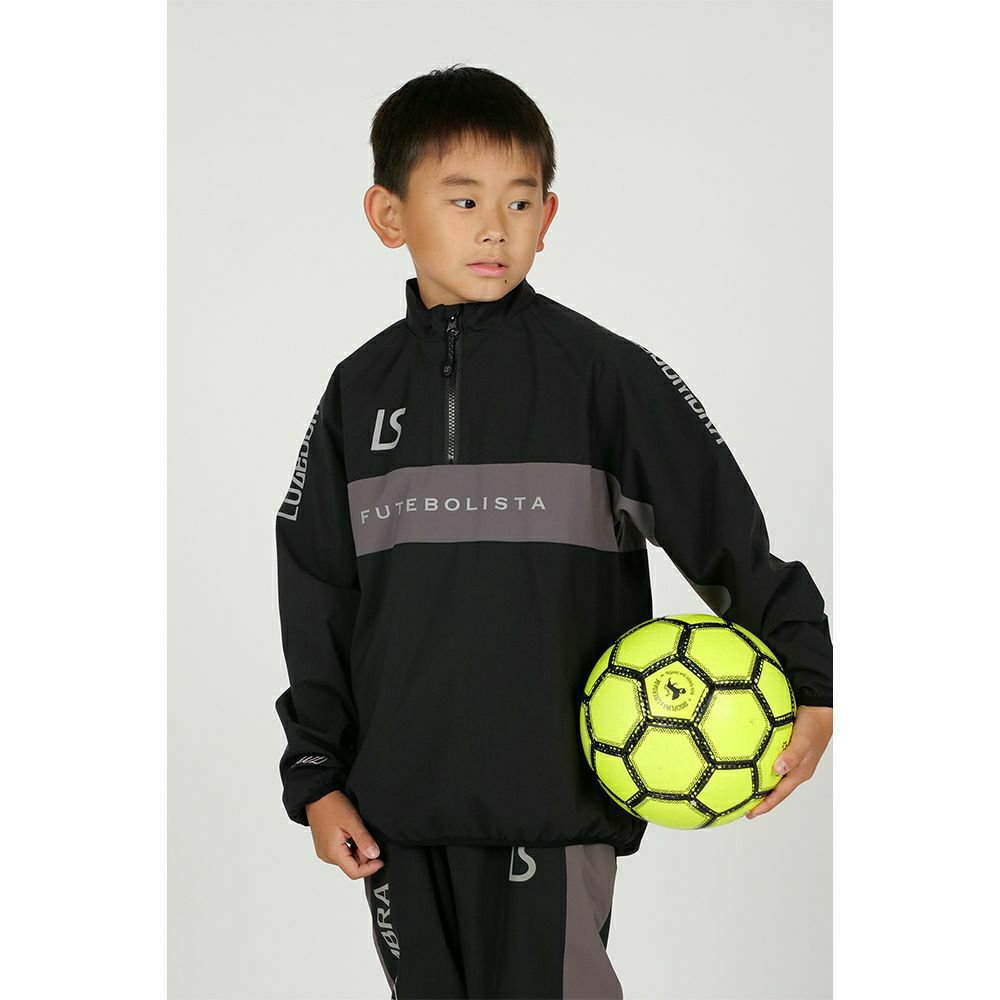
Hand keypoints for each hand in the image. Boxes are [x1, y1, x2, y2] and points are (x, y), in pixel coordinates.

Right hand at [304, 790, 384, 878]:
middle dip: (364, 855)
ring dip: (357, 849)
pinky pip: (342, 852)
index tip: (381, 860)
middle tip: (367, 836)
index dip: (370, 868)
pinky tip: (352, 833)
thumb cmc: (332, 805)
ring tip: (358, 831)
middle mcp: (327, 855)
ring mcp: (325, 851)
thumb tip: (374, 855)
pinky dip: (351, 846)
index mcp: (332, 852)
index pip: (354, 872)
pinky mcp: (325, 846)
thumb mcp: (352, 821)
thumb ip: (363, 839)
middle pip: (352, 865)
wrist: (317, 796)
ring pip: (348, 859)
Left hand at [745, 705, 831, 819]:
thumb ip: (792, 755)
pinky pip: (771, 760)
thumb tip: (777, 769)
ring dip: (759, 783)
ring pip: (773, 776)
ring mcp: (791, 759)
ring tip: (742, 786)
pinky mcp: (787, 748)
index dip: (765, 805)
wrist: (819, 709)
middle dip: (760, 799)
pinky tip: (748, 760)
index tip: (749, 814)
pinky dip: (760, 765)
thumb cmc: (813, 725)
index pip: (779, 795)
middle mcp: (795, 769)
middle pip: (775, 789)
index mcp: (799, 773)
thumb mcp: (803, 741)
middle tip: (741, 804)